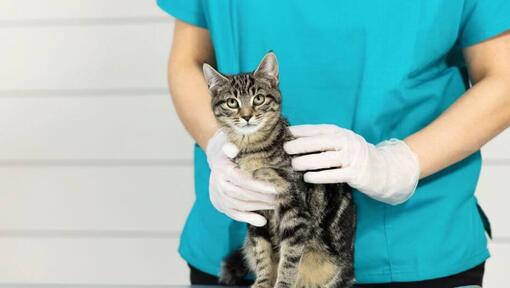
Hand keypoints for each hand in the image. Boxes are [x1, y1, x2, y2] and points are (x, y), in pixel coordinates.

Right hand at [206, 130, 276, 225]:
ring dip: (259, 206)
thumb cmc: (233, 144)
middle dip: (262, 197)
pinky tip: (262, 220)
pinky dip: (248, 218)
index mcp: (222, 167)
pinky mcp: (221, 203)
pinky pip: (234, 214)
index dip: (258, 186)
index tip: (275, 188)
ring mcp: (218, 194)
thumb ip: (233, 144)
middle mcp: (218, 182)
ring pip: (239, 205)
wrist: (218, 154)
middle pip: (241, 194)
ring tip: (277, 204)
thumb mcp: (234, 139)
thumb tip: (232, 150)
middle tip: (281, 197)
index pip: (241, 180)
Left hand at [284, 125, 419, 204]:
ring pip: (326, 158)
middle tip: (286, 149)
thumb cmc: (355, 157)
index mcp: (342, 133)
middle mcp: (347, 142)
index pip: (319, 129)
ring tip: (294, 165)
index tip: (286, 133)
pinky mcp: (356, 173)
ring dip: (308, 161)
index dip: (302, 130)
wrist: (385, 170)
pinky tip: (308, 177)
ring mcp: (352, 157)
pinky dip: (320, 176)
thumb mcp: (342, 144)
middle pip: (321, 142)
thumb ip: (325, 141)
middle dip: (302, 144)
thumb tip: (296, 141)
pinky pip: (335, 174)